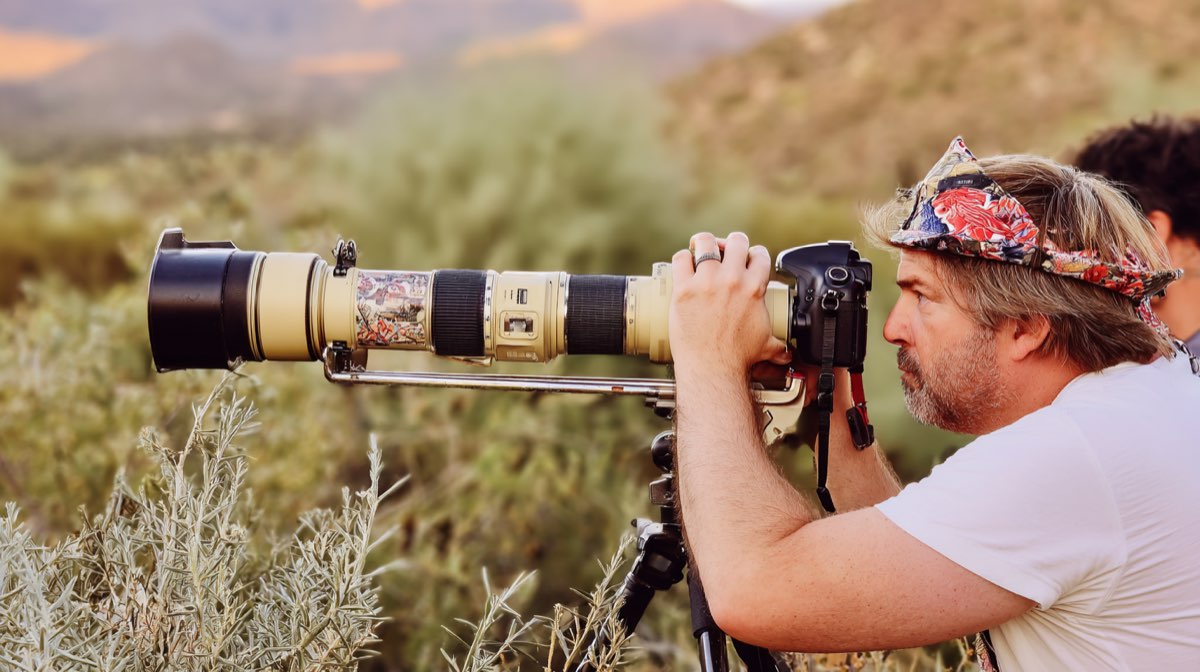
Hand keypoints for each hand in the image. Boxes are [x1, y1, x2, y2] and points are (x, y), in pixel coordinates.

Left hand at [669, 232, 791, 377]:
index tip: (746, 260)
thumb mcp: (766, 346)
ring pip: (705, 242)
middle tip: (723, 252)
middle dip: (730, 244)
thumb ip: (779, 345)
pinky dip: (682, 258)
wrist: (712, 368)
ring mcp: (706, 282)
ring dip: (704, 243)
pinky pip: (681, 259)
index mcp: (754, 288)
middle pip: (735, 241)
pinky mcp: (684, 289)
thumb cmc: (738, 358)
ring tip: (701, 251)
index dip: (753, 254)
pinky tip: (684, 264)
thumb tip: (787, 352)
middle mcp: (731, 280)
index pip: (759, 254)